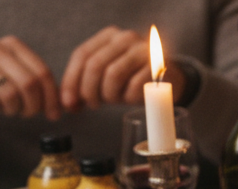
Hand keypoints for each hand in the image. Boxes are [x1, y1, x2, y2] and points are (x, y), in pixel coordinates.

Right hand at [0, 37, 60, 119]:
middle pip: (29, 85)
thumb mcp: (15, 73)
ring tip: (7, 107)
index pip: (43, 73)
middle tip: (28, 113)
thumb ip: (38, 84)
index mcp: (14, 45)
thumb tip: (65, 105)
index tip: (54, 114)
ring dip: (13, 109)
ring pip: (10, 95)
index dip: (52, 98)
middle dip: (33, 106)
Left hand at [59, 27, 184, 112]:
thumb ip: (86, 85)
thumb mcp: (107, 75)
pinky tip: (130, 99)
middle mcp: (125, 38)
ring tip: (113, 101)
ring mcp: (144, 50)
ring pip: (113, 74)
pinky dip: (128, 98)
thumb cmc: (133, 78)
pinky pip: (134, 86)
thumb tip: (68, 104)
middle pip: (95, 65)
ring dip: (109, 95)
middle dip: (88, 91)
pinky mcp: (159, 66)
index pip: (82, 55)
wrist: (169, 79)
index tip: (68, 102)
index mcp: (109, 35)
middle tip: (92, 105)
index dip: (71, 80)